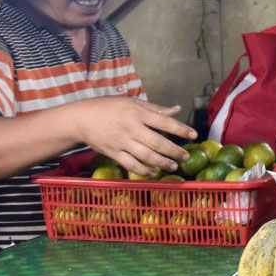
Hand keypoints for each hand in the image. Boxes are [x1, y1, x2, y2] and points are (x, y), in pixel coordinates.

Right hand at [67, 97, 196, 175]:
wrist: (81, 118)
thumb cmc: (109, 108)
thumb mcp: (133, 103)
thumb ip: (155, 109)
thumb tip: (177, 109)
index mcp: (138, 113)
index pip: (164, 122)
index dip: (181, 129)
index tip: (194, 135)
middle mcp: (131, 128)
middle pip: (158, 142)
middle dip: (174, 151)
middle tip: (186, 156)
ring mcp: (122, 142)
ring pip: (146, 156)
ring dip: (162, 163)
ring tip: (174, 166)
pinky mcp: (113, 153)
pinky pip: (131, 165)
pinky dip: (144, 170)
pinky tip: (153, 172)